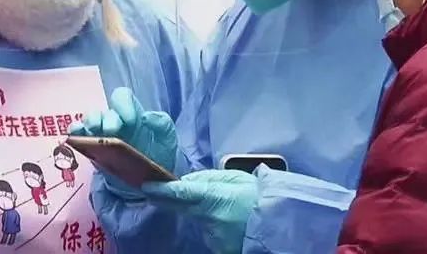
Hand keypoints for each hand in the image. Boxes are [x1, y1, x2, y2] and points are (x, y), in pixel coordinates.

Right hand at [69, 87, 178, 198]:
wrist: (149, 182)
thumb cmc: (158, 156)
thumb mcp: (167, 139)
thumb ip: (162, 124)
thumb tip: (147, 116)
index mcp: (132, 113)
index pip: (122, 97)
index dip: (123, 105)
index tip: (131, 120)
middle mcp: (114, 121)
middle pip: (104, 110)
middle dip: (108, 119)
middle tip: (113, 131)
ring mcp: (101, 134)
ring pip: (89, 120)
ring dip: (90, 123)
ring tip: (94, 131)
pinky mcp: (92, 149)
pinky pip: (79, 135)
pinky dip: (76, 133)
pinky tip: (76, 136)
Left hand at [142, 170, 258, 253]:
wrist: (282, 225)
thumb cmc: (261, 197)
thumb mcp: (236, 179)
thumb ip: (208, 179)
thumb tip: (185, 181)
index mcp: (215, 198)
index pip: (180, 193)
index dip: (160, 190)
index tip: (145, 186)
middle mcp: (210, 219)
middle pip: (180, 208)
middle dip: (165, 200)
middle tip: (153, 193)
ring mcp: (213, 236)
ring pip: (197, 219)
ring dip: (200, 212)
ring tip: (223, 207)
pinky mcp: (219, 249)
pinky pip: (208, 232)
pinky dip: (213, 225)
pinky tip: (228, 221)